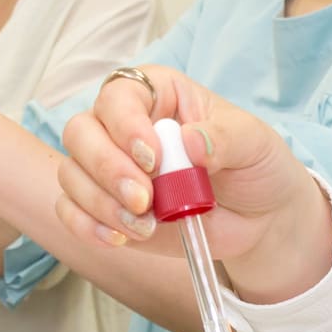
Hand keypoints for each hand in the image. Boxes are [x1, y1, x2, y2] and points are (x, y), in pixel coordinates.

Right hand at [54, 66, 331, 301]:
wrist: (261, 219)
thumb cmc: (256, 166)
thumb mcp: (255, 144)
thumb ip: (226, 138)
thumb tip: (190, 141)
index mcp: (159, 94)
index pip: (119, 95)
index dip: (126, 125)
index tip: (153, 158)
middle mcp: (124, 127)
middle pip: (81, 132)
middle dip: (107, 169)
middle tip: (144, 199)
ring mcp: (110, 169)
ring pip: (72, 173)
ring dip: (101, 204)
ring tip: (146, 226)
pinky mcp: (105, 207)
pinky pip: (71, 211)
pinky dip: (88, 226)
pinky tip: (120, 237)